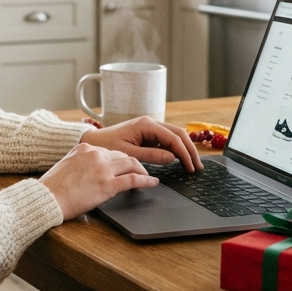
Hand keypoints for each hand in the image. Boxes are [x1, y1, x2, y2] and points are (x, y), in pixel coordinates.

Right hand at [40, 143, 158, 219]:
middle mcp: (96, 154)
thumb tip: (90, 171)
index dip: (119, 159)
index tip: (124, 165)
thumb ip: (81, 163)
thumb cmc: (52, 187)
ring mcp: (103, 168)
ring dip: (142, 170)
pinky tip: (152, 183)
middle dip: (133, 163)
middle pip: (123, 155)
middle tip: (140, 170)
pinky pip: (133, 180)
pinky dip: (146, 181)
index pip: (109, 150)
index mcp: (84, 148)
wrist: (47, 197)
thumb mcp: (66, 166)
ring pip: (132, 164)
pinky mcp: (108, 184)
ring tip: (147, 176)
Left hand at [83, 117, 202, 172]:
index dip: (184, 153)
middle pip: (179, 134)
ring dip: (185, 150)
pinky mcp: (148, 135)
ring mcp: (150, 128)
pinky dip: (176, 150)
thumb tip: (172, 158)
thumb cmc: (107, 145)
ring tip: (193, 164)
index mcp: (146, 124)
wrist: (94, 141)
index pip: (173, 138)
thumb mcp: (128, 153)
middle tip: (198, 167)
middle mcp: (151, 123)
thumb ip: (151, 156)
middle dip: (190, 150)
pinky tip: (181, 160)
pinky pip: (167, 141)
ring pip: (175, 136)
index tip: (190, 167)